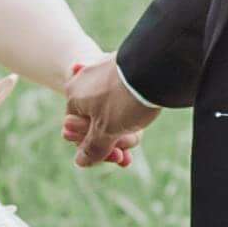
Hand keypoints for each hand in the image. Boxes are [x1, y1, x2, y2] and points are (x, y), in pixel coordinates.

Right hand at [59, 54, 154, 168]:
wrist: (154, 65)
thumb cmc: (125, 99)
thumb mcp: (106, 130)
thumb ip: (92, 147)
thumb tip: (80, 161)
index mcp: (73, 96)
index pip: (77, 131)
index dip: (97, 148)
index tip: (118, 157)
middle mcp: (84, 81)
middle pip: (95, 121)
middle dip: (113, 139)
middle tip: (129, 152)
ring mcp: (103, 72)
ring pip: (111, 109)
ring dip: (125, 127)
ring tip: (139, 131)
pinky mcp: (121, 67)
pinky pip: (122, 94)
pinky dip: (131, 107)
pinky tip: (141, 111)